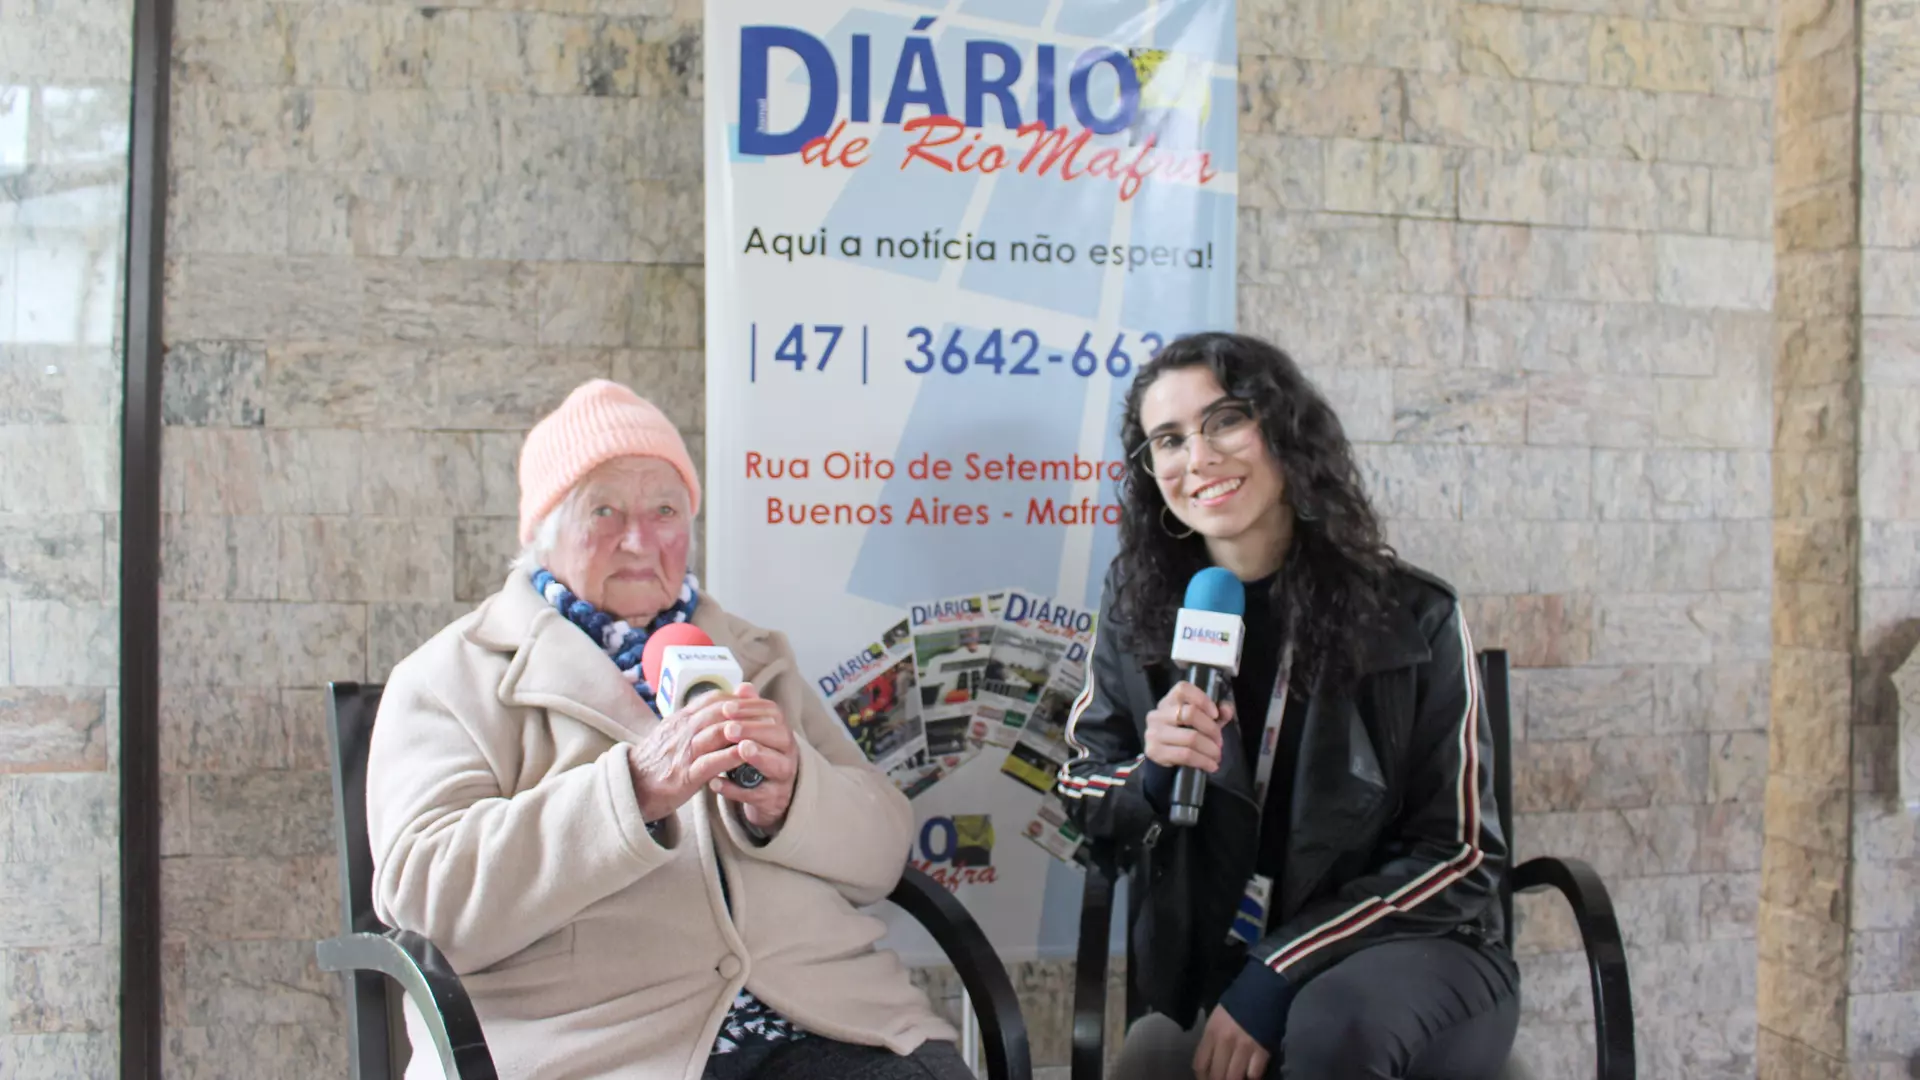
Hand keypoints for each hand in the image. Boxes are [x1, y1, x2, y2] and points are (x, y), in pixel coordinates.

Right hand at [627, 691, 767, 822]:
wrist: (629, 788)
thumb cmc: (655, 763)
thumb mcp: (672, 735)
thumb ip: (694, 721)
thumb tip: (715, 709)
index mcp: (679, 720)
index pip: (712, 700)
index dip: (736, 699)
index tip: (755, 703)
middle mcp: (681, 731)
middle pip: (719, 712)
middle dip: (746, 712)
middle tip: (769, 716)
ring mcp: (683, 753)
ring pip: (717, 733)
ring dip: (743, 731)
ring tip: (765, 733)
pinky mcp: (684, 776)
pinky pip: (712, 762)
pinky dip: (731, 757)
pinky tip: (747, 756)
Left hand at [708, 683, 797, 832]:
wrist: (769, 794)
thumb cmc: (759, 757)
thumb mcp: (755, 733)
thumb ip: (750, 711)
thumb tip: (743, 686)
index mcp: (781, 731)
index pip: (773, 714)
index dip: (751, 709)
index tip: (727, 708)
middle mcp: (787, 751)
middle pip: (780, 736)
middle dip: (754, 730)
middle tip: (730, 728)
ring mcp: (783, 776)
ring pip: (777, 765)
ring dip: (759, 756)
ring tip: (740, 749)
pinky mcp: (773, 798)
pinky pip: (757, 794)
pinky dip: (736, 790)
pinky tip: (716, 783)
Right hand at [1143, 681, 1231, 772]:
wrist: (1163, 758)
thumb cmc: (1184, 734)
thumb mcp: (1202, 722)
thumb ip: (1217, 713)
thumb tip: (1227, 709)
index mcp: (1169, 701)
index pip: (1182, 689)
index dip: (1202, 699)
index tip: (1216, 714)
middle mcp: (1158, 714)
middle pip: (1190, 714)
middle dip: (1211, 729)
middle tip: (1220, 742)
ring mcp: (1154, 732)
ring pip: (1190, 737)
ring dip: (1210, 749)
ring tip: (1217, 756)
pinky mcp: (1154, 751)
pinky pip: (1185, 755)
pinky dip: (1203, 761)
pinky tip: (1211, 766)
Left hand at [1193, 1007, 1269, 1079]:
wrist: (1264, 988)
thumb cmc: (1239, 1001)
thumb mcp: (1217, 1016)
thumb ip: (1212, 1039)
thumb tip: (1210, 1061)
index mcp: (1212, 1031)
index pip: (1200, 1064)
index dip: (1202, 1078)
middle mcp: (1225, 1041)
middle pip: (1216, 1075)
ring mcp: (1244, 1047)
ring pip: (1234, 1078)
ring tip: (1236, 1078)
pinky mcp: (1262, 1050)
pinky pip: (1254, 1074)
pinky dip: (1252, 1077)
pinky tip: (1251, 1074)